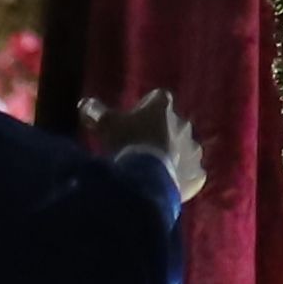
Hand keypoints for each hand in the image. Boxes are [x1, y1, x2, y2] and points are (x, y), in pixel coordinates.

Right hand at [85, 89, 210, 206]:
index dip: (145, 108)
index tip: (132, 121)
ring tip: (153, 169)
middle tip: (140, 148)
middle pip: (172, 124)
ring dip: (173, 156)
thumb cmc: (125, 143)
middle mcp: (184, 124)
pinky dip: (182, 179)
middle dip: (160, 133)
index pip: (157, 98)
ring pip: (185, 149)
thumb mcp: (104, 124)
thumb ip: (94, 111)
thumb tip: (86, 104)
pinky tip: (166, 185)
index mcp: (163, 106)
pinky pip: (192, 175)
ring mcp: (193, 151)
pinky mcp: (197, 175)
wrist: (145, 178)